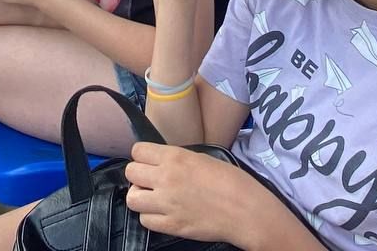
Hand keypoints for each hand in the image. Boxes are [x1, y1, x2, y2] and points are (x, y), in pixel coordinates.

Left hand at [125, 144, 273, 245]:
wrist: (245, 210)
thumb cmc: (231, 182)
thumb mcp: (202, 158)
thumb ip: (177, 159)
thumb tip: (162, 162)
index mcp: (175, 157)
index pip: (138, 151)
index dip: (142, 156)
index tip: (148, 161)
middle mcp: (166, 178)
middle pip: (131, 172)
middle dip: (138, 175)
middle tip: (150, 180)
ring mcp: (167, 203)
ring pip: (132, 198)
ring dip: (140, 197)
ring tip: (153, 198)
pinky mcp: (171, 225)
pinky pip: (145, 220)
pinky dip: (150, 217)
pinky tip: (163, 213)